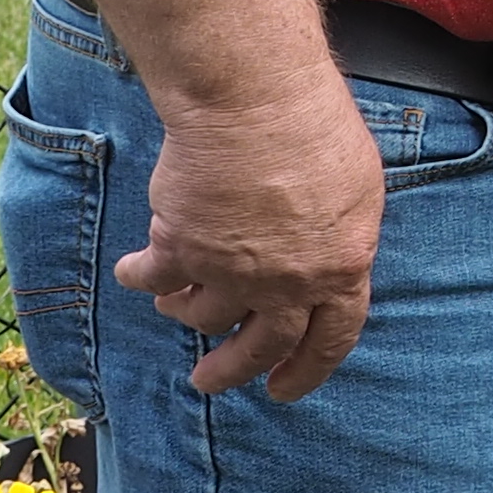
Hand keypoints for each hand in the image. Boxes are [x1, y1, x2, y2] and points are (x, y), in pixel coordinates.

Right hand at [114, 83, 386, 399]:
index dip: (306, 369)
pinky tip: (134, 271)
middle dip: (231, 370)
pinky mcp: (182, 250)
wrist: (257, 102)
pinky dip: (141, 277)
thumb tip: (323, 265)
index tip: (282, 390)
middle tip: (207, 380)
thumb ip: (338, 238)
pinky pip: (154, 280)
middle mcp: (288, 284)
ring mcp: (233, 272)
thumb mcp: (358, 191)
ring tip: (174, 303)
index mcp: (342, 269)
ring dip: (184, 311)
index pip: (330, 338)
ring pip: (201, 315)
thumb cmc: (315, 130)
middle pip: (260, 346)